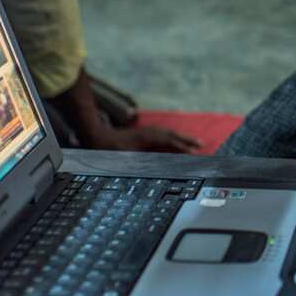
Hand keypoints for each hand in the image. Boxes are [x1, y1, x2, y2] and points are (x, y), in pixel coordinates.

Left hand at [86, 123, 201, 153]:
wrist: (94, 134)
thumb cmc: (107, 148)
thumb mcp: (123, 156)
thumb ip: (139, 161)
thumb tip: (156, 164)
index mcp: (146, 137)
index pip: (169, 142)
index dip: (182, 147)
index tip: (195, 154)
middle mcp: (148, 132)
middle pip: (172, 135)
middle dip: (187, 140)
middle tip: (201, 145)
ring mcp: (145, 131)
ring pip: (168, 133)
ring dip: (180, 137)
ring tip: (192, 142)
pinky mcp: (142, 133)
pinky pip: (162, 134)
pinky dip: (172, 136)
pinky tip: (174, 140)